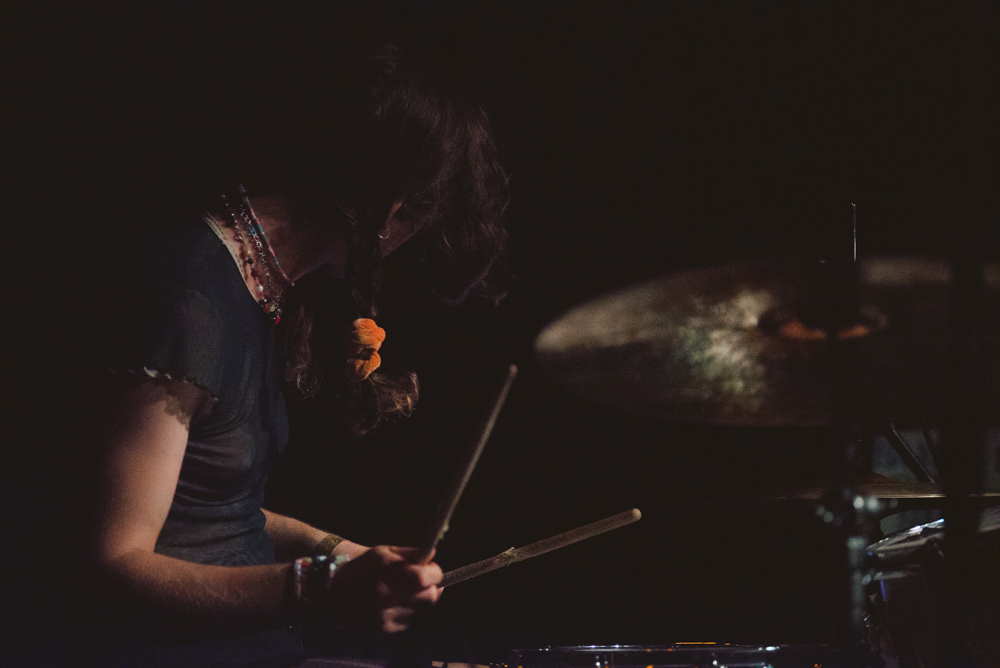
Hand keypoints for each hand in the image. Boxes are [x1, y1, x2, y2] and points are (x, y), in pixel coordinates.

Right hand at [326, 545, 442, 632]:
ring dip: (420, 600)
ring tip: (407, 592)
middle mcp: (384, 594)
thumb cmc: (363, 567)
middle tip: (423, 582)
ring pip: (422, 610)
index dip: (434, 573)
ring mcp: (384, 615)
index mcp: (385, 570)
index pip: (423, 576)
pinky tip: (398, 604)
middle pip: (429, 596)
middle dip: (431, 587)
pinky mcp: (384, 629)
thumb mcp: (383, 552)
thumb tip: (432, 556)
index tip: (432, 570)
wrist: (334, 592)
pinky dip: (409, 612)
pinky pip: (410, 621)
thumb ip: (409, 554)